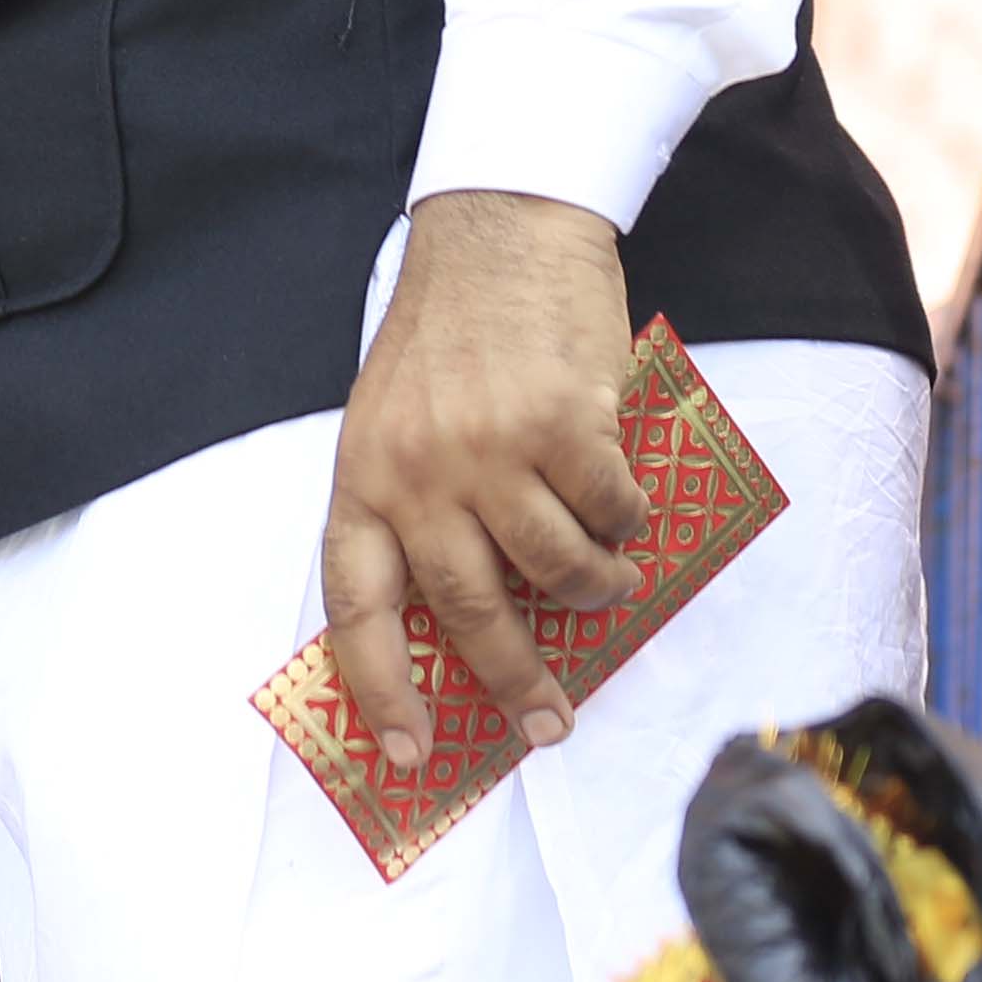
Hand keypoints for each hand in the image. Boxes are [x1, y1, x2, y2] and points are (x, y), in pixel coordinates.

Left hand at [323, 190, 642, 772]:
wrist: (497, 228)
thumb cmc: (449, 336)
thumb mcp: (397, 423)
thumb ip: (419, 508)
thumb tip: (478, 621)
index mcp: (361, 476)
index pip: (355, 604)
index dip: (378, 687)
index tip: (405, 752)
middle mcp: (415, 471)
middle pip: (468, 612)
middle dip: (516, 682)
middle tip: (551, 721)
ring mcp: (488, 450)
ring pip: (555, 572)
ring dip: (595, 590)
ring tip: (609, 580)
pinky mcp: (563, 426)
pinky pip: (609, 513)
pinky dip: (626, 522)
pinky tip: (622, 501)